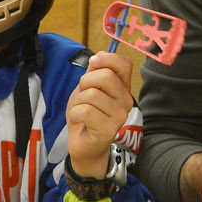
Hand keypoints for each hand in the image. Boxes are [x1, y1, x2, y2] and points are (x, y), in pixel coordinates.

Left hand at [66, 51, 134, 175]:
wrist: (84, 144)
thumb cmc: (86, 115)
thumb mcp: (88, 88)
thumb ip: (94, 72)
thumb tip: (98, 57)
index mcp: (123, 88)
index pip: (124, 63)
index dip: (107, 58)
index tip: (92, 64)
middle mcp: (126, 101)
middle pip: (106, 76)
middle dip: (85, 82)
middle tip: (82, 94)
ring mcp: (119, 116)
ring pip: (92, 94)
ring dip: (78, 101)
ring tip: (81, 111)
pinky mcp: (108, 130)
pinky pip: (85, 111)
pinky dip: (75, 114)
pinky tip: (80, 121)